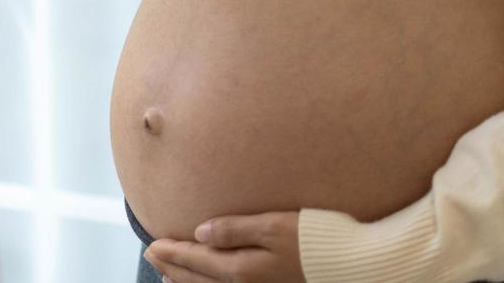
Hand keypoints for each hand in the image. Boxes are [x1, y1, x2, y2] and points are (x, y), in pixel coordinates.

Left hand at [142, 210, 305, 282]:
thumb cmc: (315, 239)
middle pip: (198, 278)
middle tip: (150, 256)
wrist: (352, 266)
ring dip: (186, 282)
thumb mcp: (273, 225)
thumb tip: (200, 232)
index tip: (151, 245)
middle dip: (172, 267)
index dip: (172, 252)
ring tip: (166, 277)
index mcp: (242, 268)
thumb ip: (235, 229)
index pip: (197, 258)